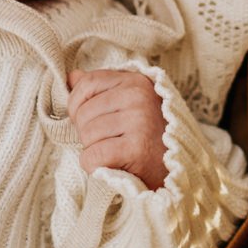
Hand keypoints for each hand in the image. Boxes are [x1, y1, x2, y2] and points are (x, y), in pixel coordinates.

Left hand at [68, 68, 167, 189]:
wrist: (175, 170)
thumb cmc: (147, 137)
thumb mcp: (128, 104)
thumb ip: (100, 89)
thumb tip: (72, 77)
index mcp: (136, 82)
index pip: (88, 83)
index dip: (76, 103)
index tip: (86, 118)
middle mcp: (139, 97)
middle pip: (84, 112)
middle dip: (86, 131)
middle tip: (108, 141)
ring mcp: (139, 122)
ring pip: (86, 135)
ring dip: (92, 149)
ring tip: (113, 152)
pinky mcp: (136, 149)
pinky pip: (93, 156)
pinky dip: (93, 165)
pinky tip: (109, 165)